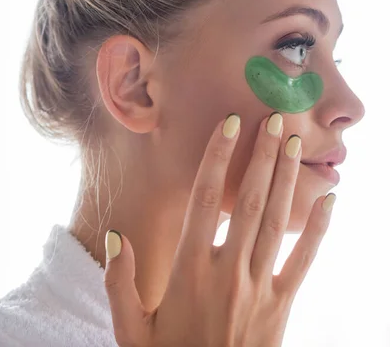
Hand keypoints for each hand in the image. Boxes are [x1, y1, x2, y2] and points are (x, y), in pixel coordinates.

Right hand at [104, 112, 334, 346]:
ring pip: (276, 223)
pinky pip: (304, 261)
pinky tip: (330, 201)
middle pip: (249, 202)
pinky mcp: (281, 305)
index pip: (206, 200)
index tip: (229, 125)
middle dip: (262, 156)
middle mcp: (227, 271)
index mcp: (189, 271)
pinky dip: (318, 230)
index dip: (217, 158)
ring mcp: (258, 288)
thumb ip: (119, 281)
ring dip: (287, 179)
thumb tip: (114, 236)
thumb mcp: (130, 328)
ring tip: (294, 143)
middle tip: (275, 119)